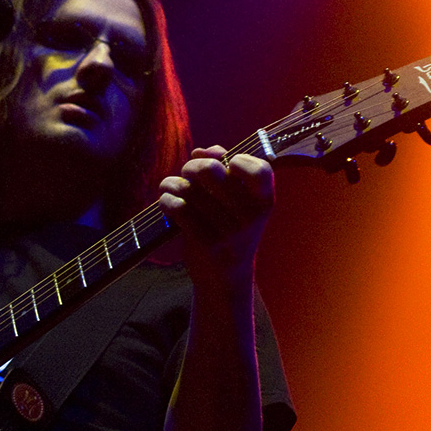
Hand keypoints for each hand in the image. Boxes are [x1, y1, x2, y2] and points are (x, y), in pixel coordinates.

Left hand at [158, 145, 274, 287]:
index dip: (237, 159)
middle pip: (212, 171)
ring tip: (170, 186)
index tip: (225, 165)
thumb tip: (201, 151)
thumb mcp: (237, 203)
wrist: (224, 278)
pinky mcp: (205, 243)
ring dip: (172, 183)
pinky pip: (178, 208)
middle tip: (188, 174)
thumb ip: (224, 169)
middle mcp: (250, 217)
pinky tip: (166, 201)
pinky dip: (167, 200)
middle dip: (192, 167)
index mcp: (264, 203)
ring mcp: (228, 232)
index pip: (259, 169)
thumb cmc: (228, 228)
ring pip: (189, 189)